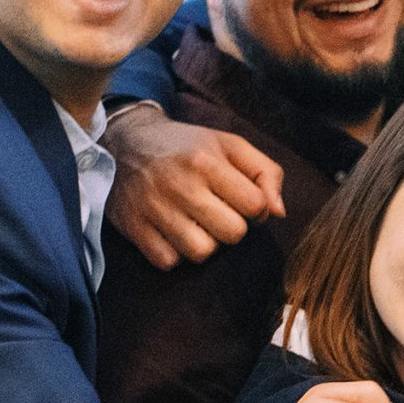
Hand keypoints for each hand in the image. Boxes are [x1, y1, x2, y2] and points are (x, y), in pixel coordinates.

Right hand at [104, 103, 286, 268]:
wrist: (124, 140)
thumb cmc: (187, 147)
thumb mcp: (229, 144)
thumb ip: (265, 173)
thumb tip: (279, 213)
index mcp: (207, 162)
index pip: (255, 206)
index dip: (256, 208)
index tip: (241, 200)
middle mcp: (180, 186)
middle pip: (233, 234)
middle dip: (232, 228)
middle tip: (218, 213)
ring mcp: (154, 209)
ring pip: (201, 253)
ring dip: (205, 243)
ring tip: (197, 224)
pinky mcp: (133, 228)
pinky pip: (168, 262)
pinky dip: (175, 253)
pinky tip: (173, 232)